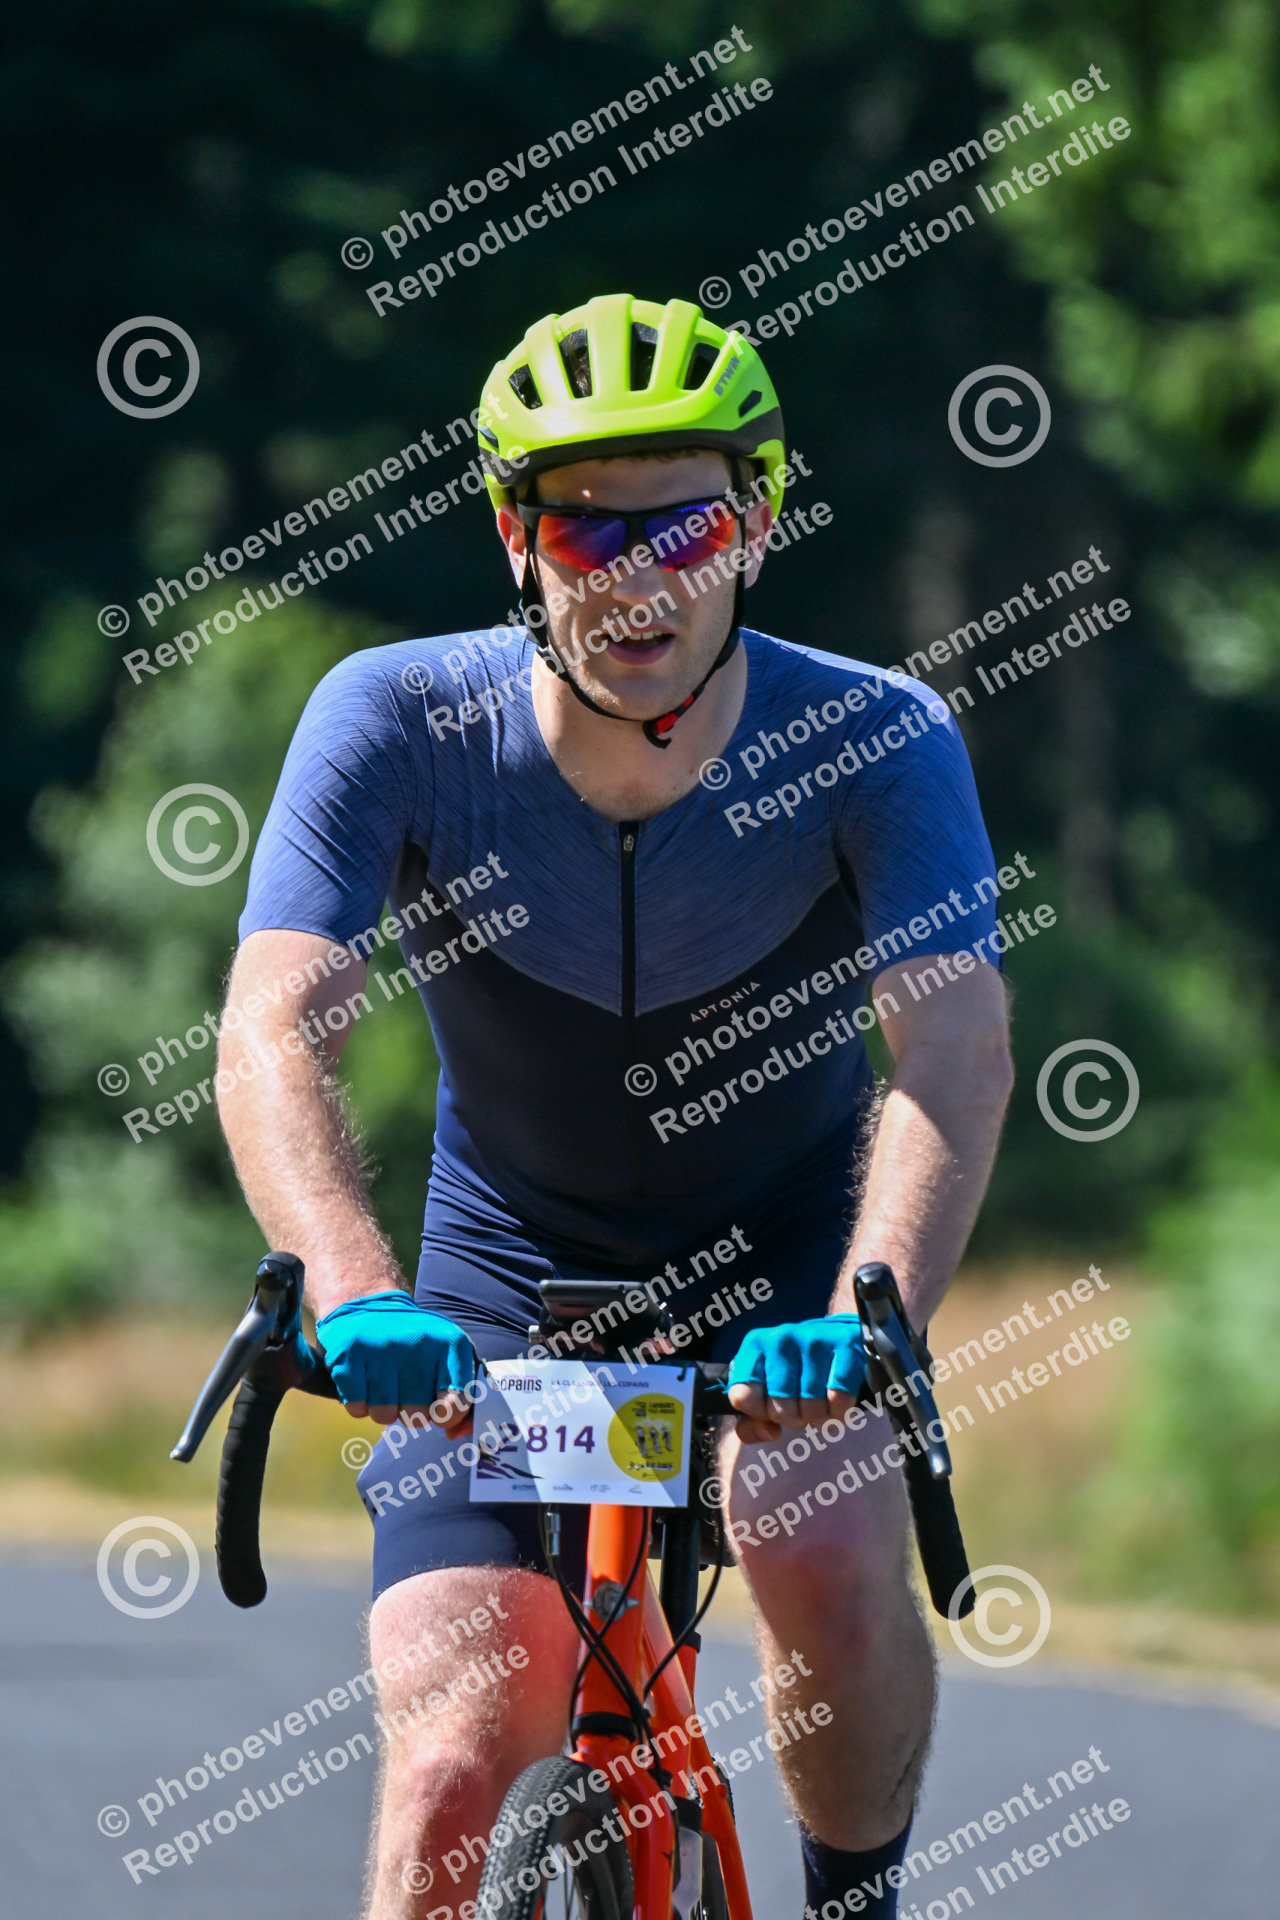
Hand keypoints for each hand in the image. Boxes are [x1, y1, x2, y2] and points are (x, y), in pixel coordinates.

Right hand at [315, 1291, 475, 1430]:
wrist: (367, 1303)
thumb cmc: (414, 1342)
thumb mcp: (447, 1357)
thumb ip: (463, 1398)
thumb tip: (455, 1434)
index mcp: (449, 1343)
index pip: (457, 1401)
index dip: (447, 1415)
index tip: (439, 1409)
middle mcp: (417, 1342)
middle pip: (418, 1416)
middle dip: (410, 1410)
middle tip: (404, 1385)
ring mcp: (381, 1347)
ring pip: (385, 1417)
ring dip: (383, 1407)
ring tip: (383, 1382)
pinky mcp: (349, 1354)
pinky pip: (357, 1409)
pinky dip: (359, 1403)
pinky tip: (362, 1380)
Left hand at [727, 1314, 866, 1439]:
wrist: (839, 1335)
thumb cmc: (797, 1371)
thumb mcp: (766, 1391)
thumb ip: (751, 1422)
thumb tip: (769, 1433)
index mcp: (754, 1346)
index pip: (742, 1396)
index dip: (758, 1413)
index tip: (770, 1408)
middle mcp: (781, 1339)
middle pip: (779, 1408)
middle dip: (793, 1419)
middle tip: (802, 1410)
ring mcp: (813, 1340)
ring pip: (811, 1407)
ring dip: (818, 1419)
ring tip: (821, 1408)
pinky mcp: (845, 1345)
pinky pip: (839, 1397)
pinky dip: (839, 1411)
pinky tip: (838, 1406)